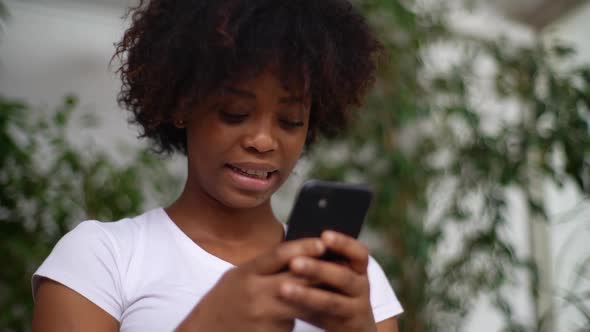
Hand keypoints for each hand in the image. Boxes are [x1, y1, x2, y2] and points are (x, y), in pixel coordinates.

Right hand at [175, 238, 325, 331]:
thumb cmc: (226, 300)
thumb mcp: (239, 277)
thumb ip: (265, 267)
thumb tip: (299, 254)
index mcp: (246, 273)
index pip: (278, 254)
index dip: (302, 247)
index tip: (322, 242)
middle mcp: (254, 293)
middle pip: (296, 279)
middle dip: (319, 273)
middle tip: (340, 266)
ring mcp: (263, 316)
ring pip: (300, 303)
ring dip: (315, 297)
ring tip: (329, 290)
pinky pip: (293, 323)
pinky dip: (298, 318)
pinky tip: (294, 316)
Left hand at [280, 231, 376, 331]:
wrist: (353, 327)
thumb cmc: (335, 292)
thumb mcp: (334, 276)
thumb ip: (318, 261)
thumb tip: (288, 246)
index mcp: (358, 269)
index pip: (358, 252)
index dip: (343, 243)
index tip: (324, 235)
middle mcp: (361, 287)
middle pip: (343, 276)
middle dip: (318, 269)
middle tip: (294, 263)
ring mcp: (356, 309)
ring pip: (332, 301)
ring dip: (307, 295)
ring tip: (284, 288)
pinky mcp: (348, 326)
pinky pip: (325, 319)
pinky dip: (306, 312)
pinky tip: (289, 306)